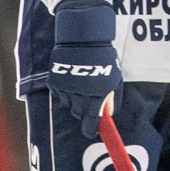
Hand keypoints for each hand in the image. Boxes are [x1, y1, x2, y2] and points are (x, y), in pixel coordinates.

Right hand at [50, 0, 121, 136]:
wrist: (84, 38)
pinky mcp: (55, 82)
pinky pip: (60, 96)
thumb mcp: (114, 78)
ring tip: (81, 86)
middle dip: (84, 112)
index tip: (91, 132)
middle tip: (88, 102)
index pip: (91, 121)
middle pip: (79, 114)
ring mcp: (67, 89)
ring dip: (75, 101)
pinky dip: (65, 93)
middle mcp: (81, 95)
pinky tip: (72, 80)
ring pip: (69, 106)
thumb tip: (107, 114)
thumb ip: (111, 98)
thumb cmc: (103, 57)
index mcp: (97, 95)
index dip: (90, 129)